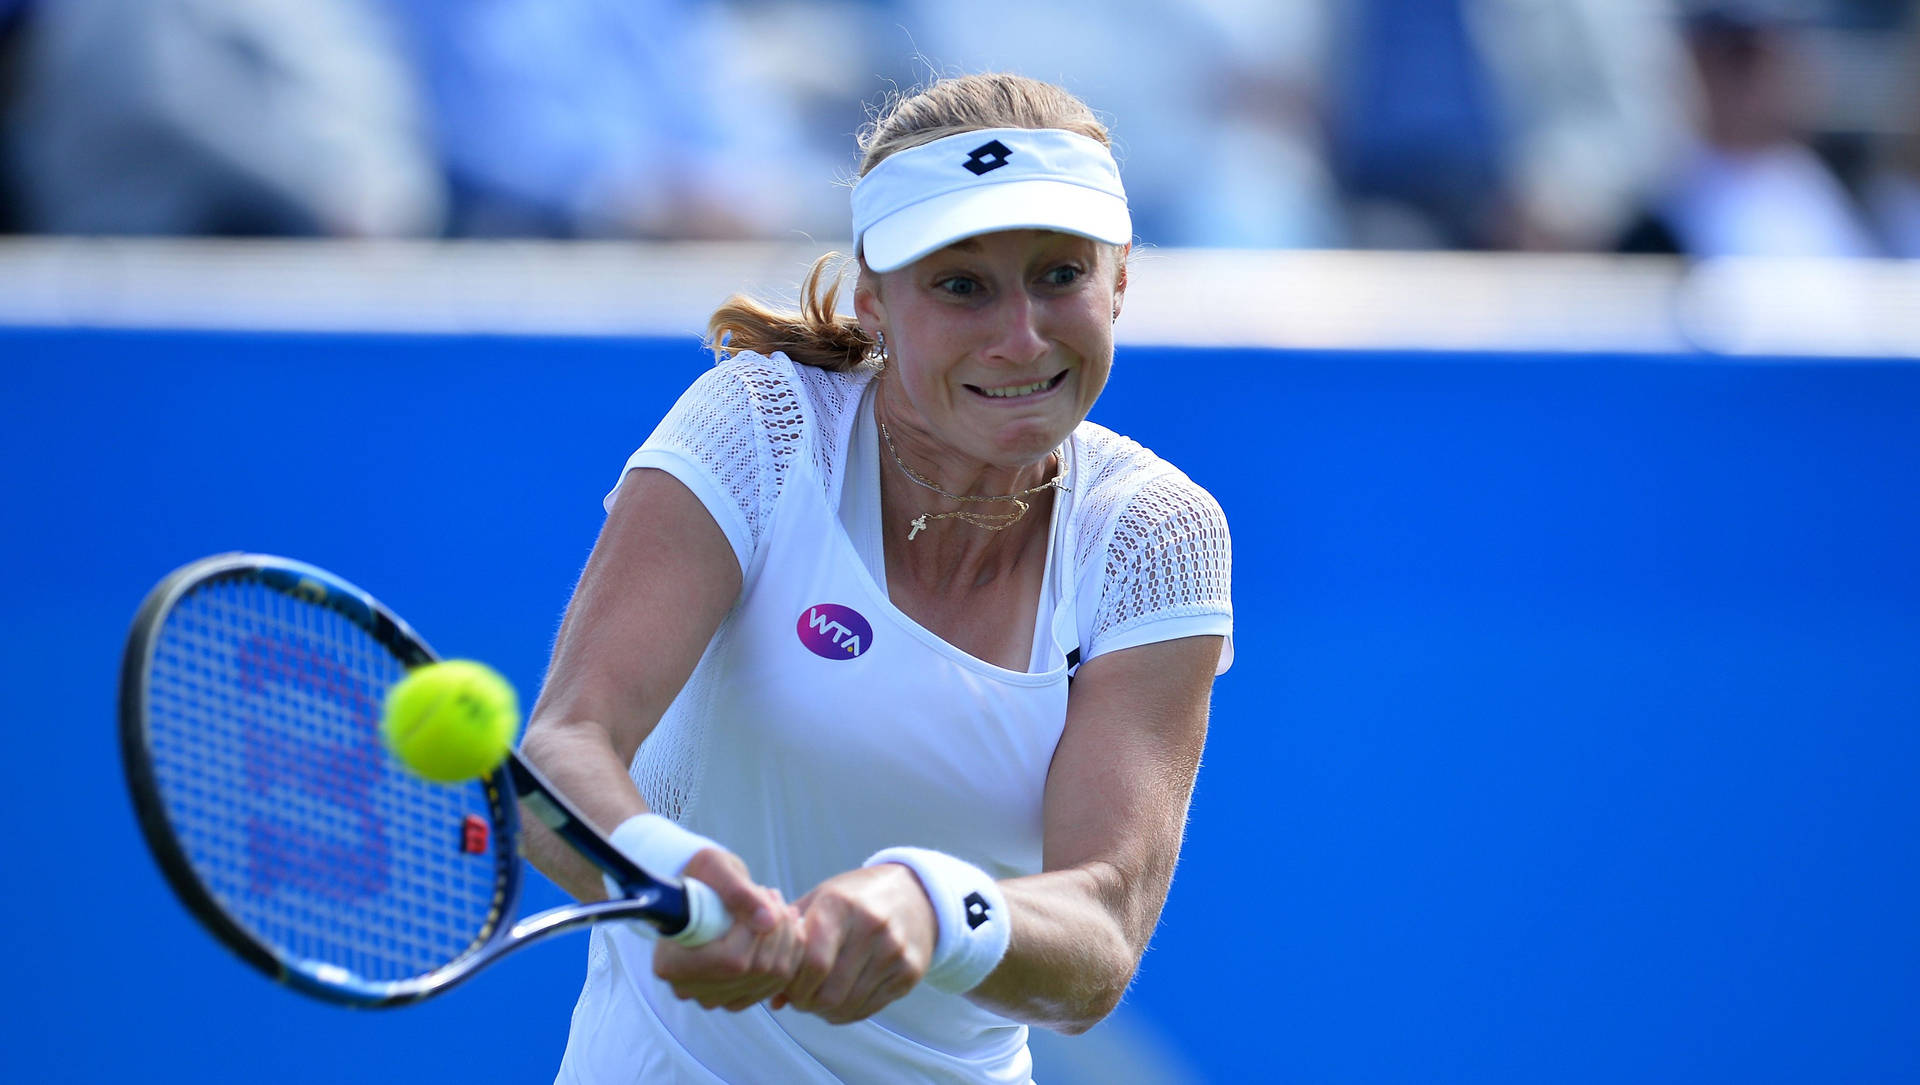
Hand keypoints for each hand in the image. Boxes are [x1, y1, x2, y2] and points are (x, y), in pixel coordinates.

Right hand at [652, 848, 803, 1011]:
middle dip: (777, 928)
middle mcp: (689, 989)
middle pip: (755, 970)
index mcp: (672, 963)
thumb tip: (768, 922)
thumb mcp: (713, 868)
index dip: (756, 929)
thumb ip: (738, 892)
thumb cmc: (698, 874)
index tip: (763, 894)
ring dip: (788, 937)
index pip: (732, 960)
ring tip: (779, 908)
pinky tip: (786, 926)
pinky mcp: (735, 997)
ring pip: (773, 977)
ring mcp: (712, 997)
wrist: (696, 892)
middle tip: (774, 896)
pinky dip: (790, 952)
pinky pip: (777, 982)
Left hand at [772, 863, 937, 1023]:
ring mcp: (895, 949)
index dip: (794, 985)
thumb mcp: (819, 902)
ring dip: (827, 1012)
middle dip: (808, 1003)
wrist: (913, 892)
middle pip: (830, 991)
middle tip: (801, 1000)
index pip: (813, 963)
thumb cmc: (853, 899)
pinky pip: (870, 1008)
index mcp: (840, 904)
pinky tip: (842, 999)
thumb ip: (790, 943)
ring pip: (849, 1005)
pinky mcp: (910, 970)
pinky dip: (849, 1012)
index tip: (787, 987)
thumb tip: (774, 999)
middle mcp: (872, 925)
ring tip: (819, 1000)